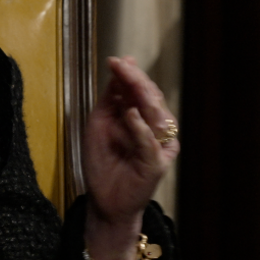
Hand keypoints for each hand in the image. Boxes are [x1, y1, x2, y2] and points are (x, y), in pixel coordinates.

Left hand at [81, 56, 178, 259]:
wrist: (103, 199)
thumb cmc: (102, 161)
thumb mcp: (100, 122)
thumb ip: (112, 97)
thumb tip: (122, 65)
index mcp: (143, 118)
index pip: (142, 91)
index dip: (130, 74)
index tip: (116, 60)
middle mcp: (155, 130)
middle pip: (152, 98)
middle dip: (136, 79)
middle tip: (121, 65)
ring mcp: (159, 146)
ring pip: (156, 115)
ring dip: (141, 95)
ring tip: (127, 78)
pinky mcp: (156, 164)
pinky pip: (150, 142)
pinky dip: (140, 128)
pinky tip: (130, 114)